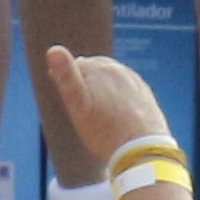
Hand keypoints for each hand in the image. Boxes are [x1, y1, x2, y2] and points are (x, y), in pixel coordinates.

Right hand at [46, 45, 173, 166]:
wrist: (142, 150)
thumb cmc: (105, 130)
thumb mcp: (78, 106)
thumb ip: (67, 77)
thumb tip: (54, 49)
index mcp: (99, 68)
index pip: (74, 66)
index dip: (66, 82)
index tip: (67, 101)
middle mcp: (118, 69)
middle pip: (93, 70)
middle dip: (85, 83)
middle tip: (81, 109)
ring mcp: (134, 81)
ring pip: (110, 80)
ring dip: (101, 90)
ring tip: (97, 114)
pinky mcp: (144, 94)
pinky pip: (126, 90)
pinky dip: (118, 98)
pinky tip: (115, 115)